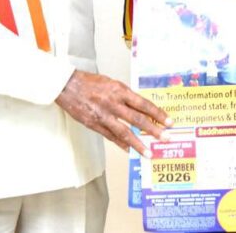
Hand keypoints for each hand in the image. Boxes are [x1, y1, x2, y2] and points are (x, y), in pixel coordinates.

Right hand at [55, 70, 171, 154]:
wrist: (67, 85)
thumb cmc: (90, 82)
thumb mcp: (112, 83)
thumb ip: (126, 96)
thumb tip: (141, 108)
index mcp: (120, 90)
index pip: (144, 104)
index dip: (158, 114)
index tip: (169, 122)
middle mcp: (113, 103)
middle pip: (137, 119)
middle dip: (154, 130)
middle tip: (166, 138)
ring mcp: (103, 116)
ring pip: (124, 132)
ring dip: (138, 143)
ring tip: (149, 152)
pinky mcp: (93, 124)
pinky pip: (110, 137)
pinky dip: (121, 144)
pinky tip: (130, 150)